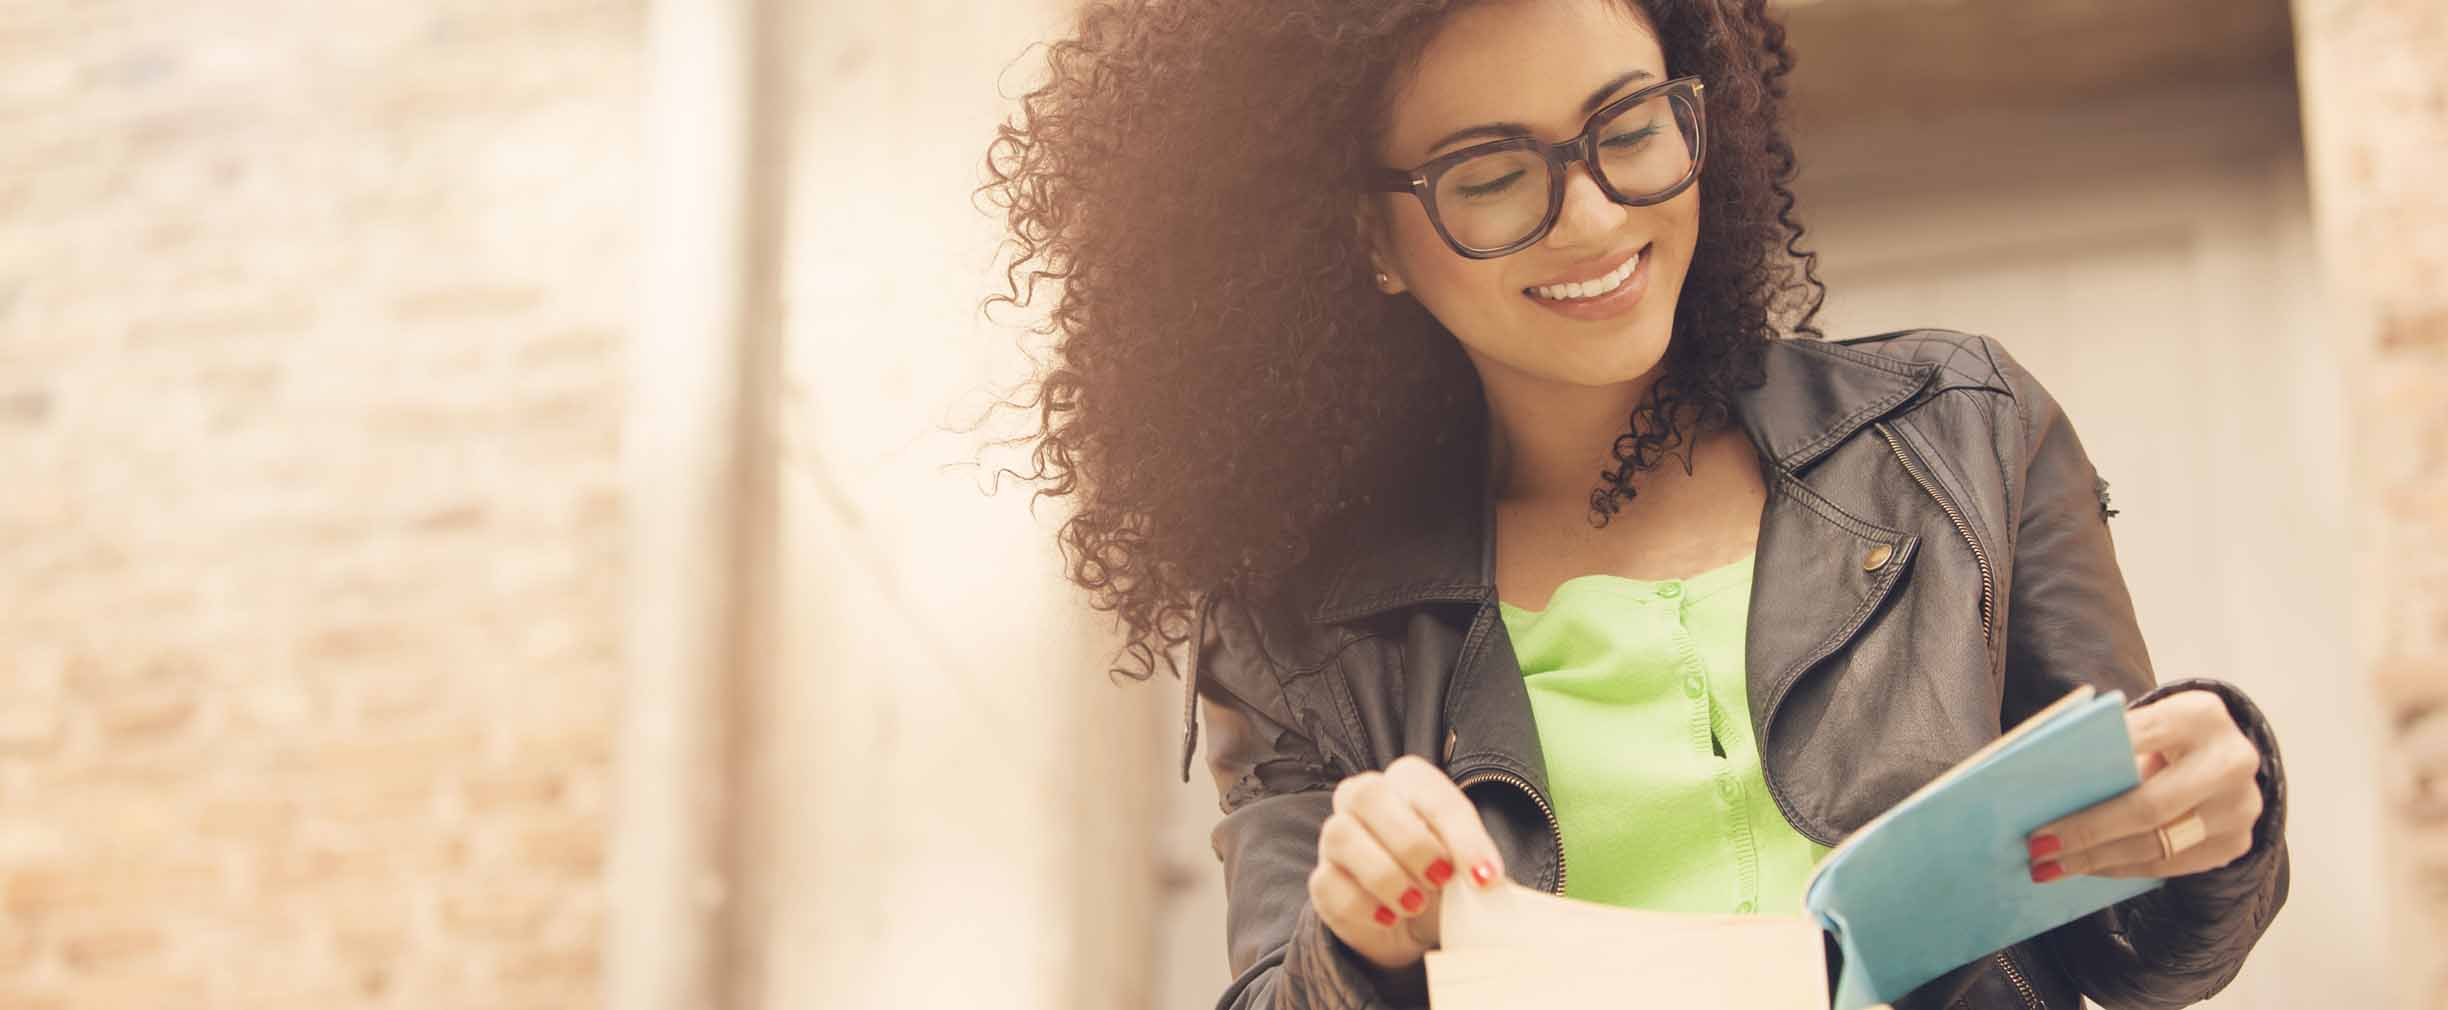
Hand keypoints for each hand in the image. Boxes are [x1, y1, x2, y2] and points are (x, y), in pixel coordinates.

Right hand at [1311, 754, 1508, 971]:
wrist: (1416, 924)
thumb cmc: (1444, 879)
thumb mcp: (1467, 868)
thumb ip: (1474, 863)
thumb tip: (1483, 878)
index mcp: (1407, 782)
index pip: (1427, 790)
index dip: (1459, 834)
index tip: (1485, 878)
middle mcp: (1363, 798)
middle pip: (1367, 794)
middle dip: (1410, 842)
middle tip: (1442, 881)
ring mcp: (1335, 837)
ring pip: (1341, 834)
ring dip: (1384, 875)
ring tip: (1416, 904)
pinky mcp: (1322, 879)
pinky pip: (1328, 883)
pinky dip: (1364, 906)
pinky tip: (1389, 919)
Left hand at [2026, 689, 2263, 880]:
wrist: (2225, 753)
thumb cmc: (2166, 736)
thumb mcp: (2146, 723)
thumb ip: (2110, 743)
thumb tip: (2044, 786)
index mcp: (2200, 716)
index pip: (2135, 739)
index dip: (2086, 769)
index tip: (2037, 796)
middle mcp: (2231, 762)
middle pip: (2149, 807)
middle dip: (2087, 831)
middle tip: (2038, 848)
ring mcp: (2239, 807)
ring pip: (2157, 845)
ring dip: (2097, 860)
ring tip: (2051, 868)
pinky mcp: (2236, 842)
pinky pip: (2170, 866)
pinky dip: (2123, 868)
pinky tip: (2088, 869)